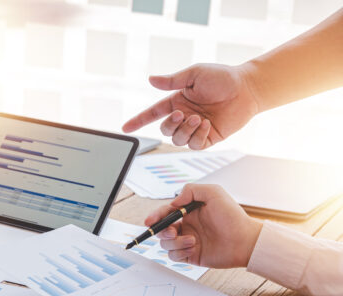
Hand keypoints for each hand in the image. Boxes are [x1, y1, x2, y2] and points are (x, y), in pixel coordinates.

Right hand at [122, 63, 260, 149]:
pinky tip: (207, 125)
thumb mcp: (194, 74)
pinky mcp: (208, 138)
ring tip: (199, 119)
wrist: (247, 89)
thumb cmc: (223, 78)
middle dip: (170, 124)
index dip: (138, 121)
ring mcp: (195, 128)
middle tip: (182, 114)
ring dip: (185, 130)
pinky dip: (198, 136)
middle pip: (164, 130)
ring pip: (178, 140)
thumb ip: (172, 80)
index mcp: (177, 101)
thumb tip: (150, 80)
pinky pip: (194, 145)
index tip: (125, 128)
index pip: (152, 113)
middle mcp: (184, 116)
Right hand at [148, 184, 262, 267]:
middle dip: (161, 231)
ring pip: (165, 244)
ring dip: (175, 242)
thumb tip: (174, 201)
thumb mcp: (214, 193)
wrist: (245, 240)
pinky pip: (174, 256)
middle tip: (171, 232)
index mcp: (188, 212)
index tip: (150, 221)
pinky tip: (193, 248)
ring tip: (192, 241)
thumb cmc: (233, 217)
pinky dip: (180, 252)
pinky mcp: (190, 255)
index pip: (165, 213)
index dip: (155, 217)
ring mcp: (187, 242)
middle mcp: (186, 227)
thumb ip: (191, 190)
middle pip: (161, 230)